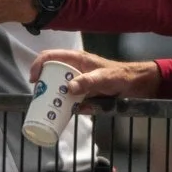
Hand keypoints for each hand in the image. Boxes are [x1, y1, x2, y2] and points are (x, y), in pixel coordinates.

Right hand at [31, 47, 160, 101]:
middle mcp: (74, 69)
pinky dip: (65, 107)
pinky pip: (69, 99)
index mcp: (76, 59)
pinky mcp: (83, 93)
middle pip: (50, 74)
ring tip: (49, 109)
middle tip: (40, 99)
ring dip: (53, 98)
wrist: (137, 85)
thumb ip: (88, 82)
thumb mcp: (105, 79)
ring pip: (58, 88)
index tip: (34, 81)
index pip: (50, 56)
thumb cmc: (121, 76)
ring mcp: (78, 81)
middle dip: (43, 86)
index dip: (37, 65)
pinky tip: (64, 115)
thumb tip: (69, 88)